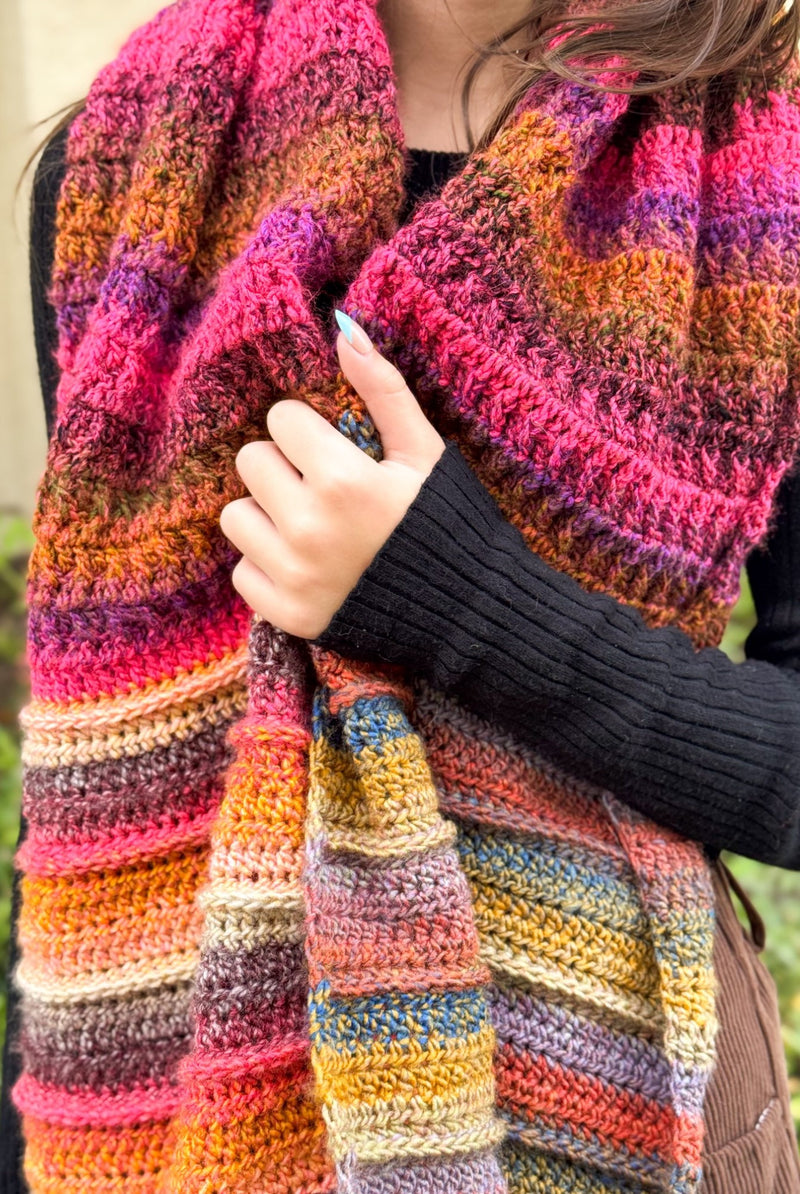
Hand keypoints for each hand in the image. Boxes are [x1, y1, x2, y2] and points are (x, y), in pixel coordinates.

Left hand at [220, 311, 445, 638]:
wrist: (465, 613)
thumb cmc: (447, 523)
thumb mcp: (423, 452)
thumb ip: (382, 388)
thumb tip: (342, 327)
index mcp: (342, 479)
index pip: (280, 420)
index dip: (308, 431)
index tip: (335, 452)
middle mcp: (308, 528)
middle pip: (250, 461)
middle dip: (282, 467)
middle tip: (320, 488)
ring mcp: (293, 576)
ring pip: (236, 516)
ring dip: (266, 515)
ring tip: (310, 526)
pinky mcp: (286, 614)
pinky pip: (242, 572)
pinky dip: (268, 567)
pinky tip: (307, 566)